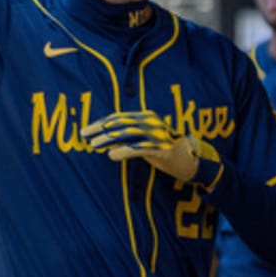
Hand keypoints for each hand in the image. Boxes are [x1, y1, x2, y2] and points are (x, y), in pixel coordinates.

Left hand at [81, 110, 219, 184]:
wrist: (190, 160)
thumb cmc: (164, 149)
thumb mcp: (145, 138)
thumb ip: (129, 135)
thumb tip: (105, 137)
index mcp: (146, 117)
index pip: (119, 117)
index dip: (102, 122)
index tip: (87, 129)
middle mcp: (151, 123)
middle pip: (120, 123)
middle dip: (100, 128)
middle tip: (84, 134)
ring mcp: (157, 135)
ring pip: (127, 134)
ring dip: (108, 139)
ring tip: (94, 145)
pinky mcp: (161, 149)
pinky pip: (138, 149)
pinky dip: (122, 151)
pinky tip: (111, 156)